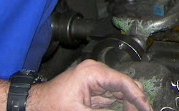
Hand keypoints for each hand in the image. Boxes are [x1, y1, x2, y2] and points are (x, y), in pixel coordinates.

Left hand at [27, 59, 151, 110]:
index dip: (139, 98)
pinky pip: (111, 97)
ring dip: (128, 105)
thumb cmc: (49, 105)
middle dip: (135, 101)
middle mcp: (96, 72)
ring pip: (120, 92)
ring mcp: (94, 79)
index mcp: (93, 72)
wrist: (31, 105)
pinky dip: (119, 106)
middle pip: (125, 86)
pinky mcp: (92, 88)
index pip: (124, 83)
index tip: (147, 109)